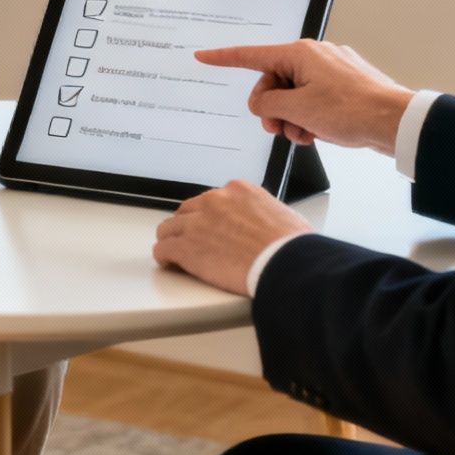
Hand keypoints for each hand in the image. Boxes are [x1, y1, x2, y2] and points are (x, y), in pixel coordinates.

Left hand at [153, 180, 311, 295]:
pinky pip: (163, 249)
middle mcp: (213, 202)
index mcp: (237, 191)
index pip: (211, 200)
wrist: (286, 262)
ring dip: (173, 240)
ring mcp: (196, 223)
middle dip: (189, 227)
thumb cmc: (291, 245)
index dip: (209, 217)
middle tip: (194, 242)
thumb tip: (264, 224)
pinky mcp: (186, 247)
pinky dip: (165, 257)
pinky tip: (170, 263)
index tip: (211, 228)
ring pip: (169, 228)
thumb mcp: (281, 214)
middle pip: (187, 211)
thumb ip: (262, 213)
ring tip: (176, 253)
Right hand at [195, 39, 414, 155]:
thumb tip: (262, 103)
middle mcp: (315, 56)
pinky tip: (317, 133)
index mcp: (300, 54)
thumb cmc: (352, 110)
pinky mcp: (345, 84)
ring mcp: (332, 69)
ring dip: (292, 117)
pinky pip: (313, 98)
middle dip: (272, 108)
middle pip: (274, 82)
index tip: (203, 56)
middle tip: (280, 129)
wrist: (395, 122)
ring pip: (294, 93)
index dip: (224, 58)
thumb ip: (268, 104)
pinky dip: (309, 117)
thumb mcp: (297, 110)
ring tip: (304, 135)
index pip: (251, 55)